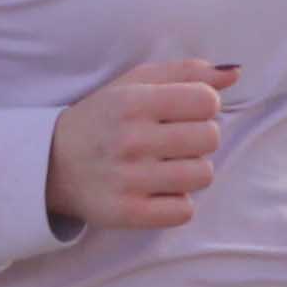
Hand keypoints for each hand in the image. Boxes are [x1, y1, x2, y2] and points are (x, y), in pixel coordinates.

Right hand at [47, 57, 234, 231]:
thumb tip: (234, 73)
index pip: (206, 100)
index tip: (184, 112)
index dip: (204, 105)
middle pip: (211, 138)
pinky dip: (176, 203)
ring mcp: (129, 179)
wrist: (52, 163)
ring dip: (190, 171)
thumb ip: (186, 73)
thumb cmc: (105, 118)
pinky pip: (184, 210)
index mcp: (133, 101)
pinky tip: (156, 191)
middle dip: (199, 138)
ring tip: (165, 166)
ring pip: (203, 175)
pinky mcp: (128, 213)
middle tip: (173, 141)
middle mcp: (130, 139)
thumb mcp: (135, 83)